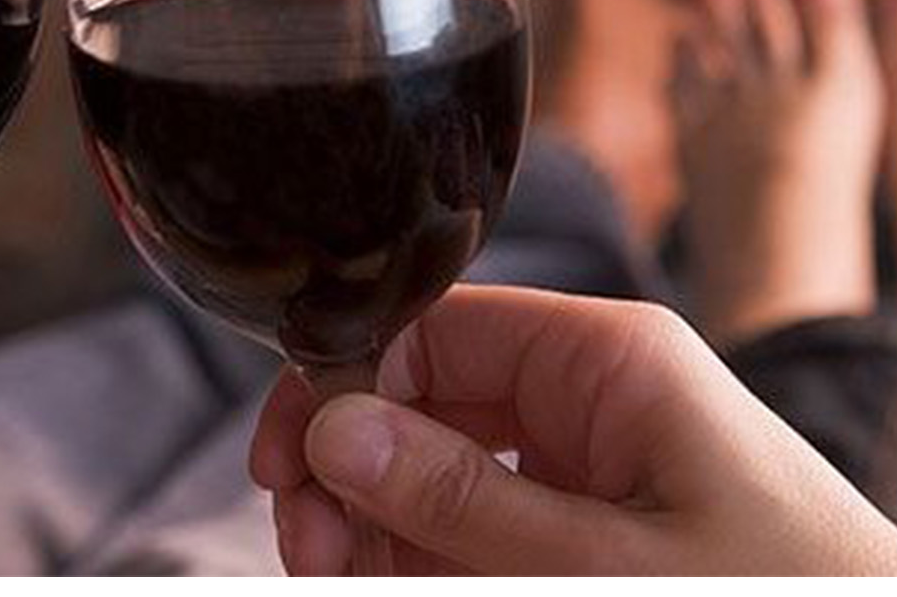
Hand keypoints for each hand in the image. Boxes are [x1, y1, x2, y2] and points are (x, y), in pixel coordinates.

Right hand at [250, 286, 896, 574]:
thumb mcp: (608, 563)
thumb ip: (464, 502)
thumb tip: (335, 431)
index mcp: (609, 359)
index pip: (435, 326)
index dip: (344, 384)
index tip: (286, 467)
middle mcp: (593, 396)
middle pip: (424, 402)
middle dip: (352, 473)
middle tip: (311, 554)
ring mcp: (593, 465)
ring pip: (441, 475)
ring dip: (379, 530)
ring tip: (345, 581)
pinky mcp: (597, 527)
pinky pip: (484, 527)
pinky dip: (428, 561)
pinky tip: (396, 586)